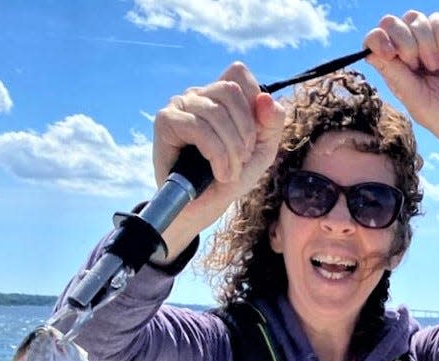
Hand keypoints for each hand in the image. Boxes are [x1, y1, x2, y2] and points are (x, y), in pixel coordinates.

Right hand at [152, 63, 284, 253]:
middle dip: (244, 131)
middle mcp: (198, 95)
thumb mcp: (262, 151)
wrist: (203, 209)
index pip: (237, 74)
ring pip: (215, 111)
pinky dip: (215, 154)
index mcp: (219, 96)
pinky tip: (218, 173)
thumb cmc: (230, 178)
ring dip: (231, 149)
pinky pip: (198, 127)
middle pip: (230, 91)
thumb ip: (272, 123)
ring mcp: (180, 105)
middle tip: (242, 160)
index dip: (252, 102)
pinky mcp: (166, 121)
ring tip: (230, 173)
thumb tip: (265, 98)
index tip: (252, 136)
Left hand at [364, 11, 438, 198]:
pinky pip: (438, 20)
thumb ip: (395, 74)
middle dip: (401, 38)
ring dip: (422, 39)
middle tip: (415, 63)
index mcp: (396, 71)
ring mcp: (431, 45)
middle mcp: (410, 55)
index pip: (375, 41)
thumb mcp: (416, 100)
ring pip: (414, 18)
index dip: (377, 39)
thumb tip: (370, 53)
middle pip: (392, 23)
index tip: (389, 53)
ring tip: (434, 65)